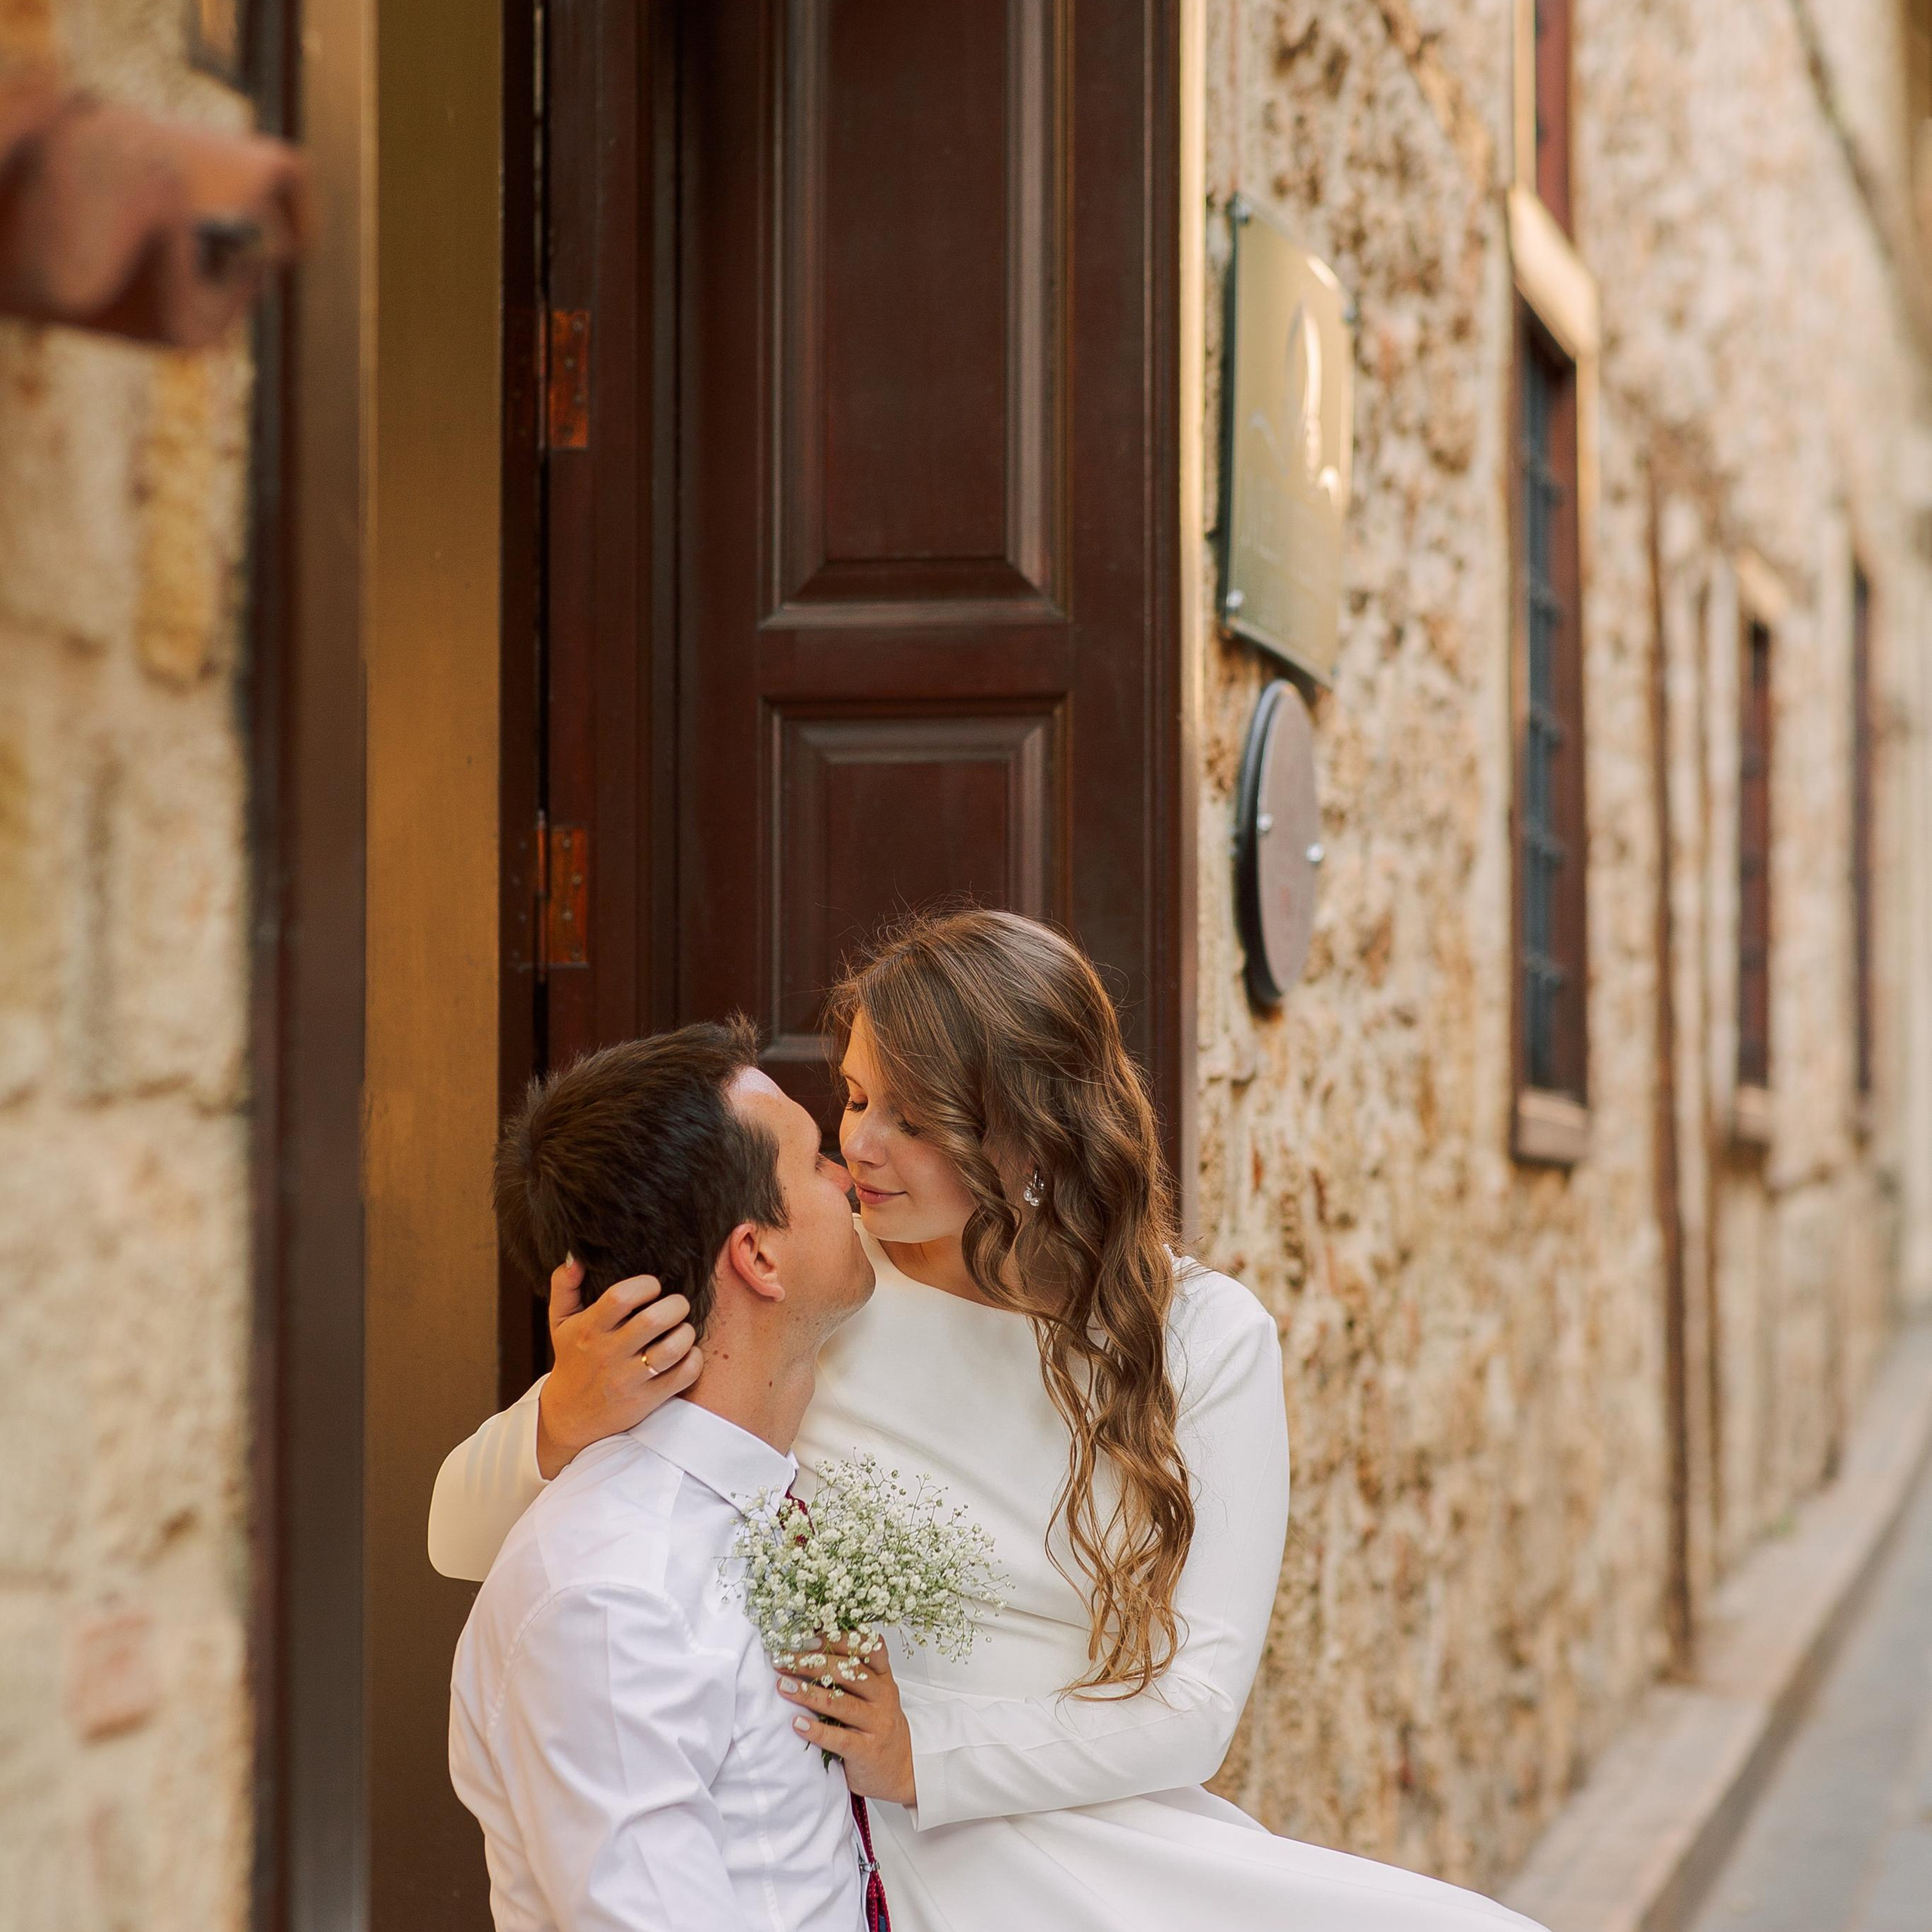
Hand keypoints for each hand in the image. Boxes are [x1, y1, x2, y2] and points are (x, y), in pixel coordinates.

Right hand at [535, 1260, 701, 1478]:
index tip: (653, 1287)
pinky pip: (684, 1375)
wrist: (570, 1416)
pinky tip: (686, 1353)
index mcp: (589, 1330)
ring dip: (686, 1332)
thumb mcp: (559, 1322)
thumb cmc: (571, 1360)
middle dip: (676, 1305)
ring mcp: (630, 1380)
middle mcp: (609, 1354)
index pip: (621, 1298)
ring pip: (673, 1349)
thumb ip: (564, 1286)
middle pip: (654, 1320)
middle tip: (677, 1305)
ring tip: (682, 1328)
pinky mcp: (648, 1400)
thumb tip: (575, 1256)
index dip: (645, 1285)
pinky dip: (694, 1359)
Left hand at [776, 1634, 915, 1806]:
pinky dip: (817, 1730)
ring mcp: (876, 1724)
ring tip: (784, 1686)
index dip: (840, 1638)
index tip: (810, 1636)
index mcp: (883, 1679)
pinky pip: (840, 1738)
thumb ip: (852, 1675)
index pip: (869, 1648)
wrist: (902, 1770)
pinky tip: (798, 1723)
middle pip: (848, 1671)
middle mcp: (882, 1698)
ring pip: (841, 1702)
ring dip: (808, 1693)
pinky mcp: (867, 1751)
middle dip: (812, 1662)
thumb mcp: (874, 1696)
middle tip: (785, 1660)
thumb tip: (811, 1649)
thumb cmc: (879, 1728)